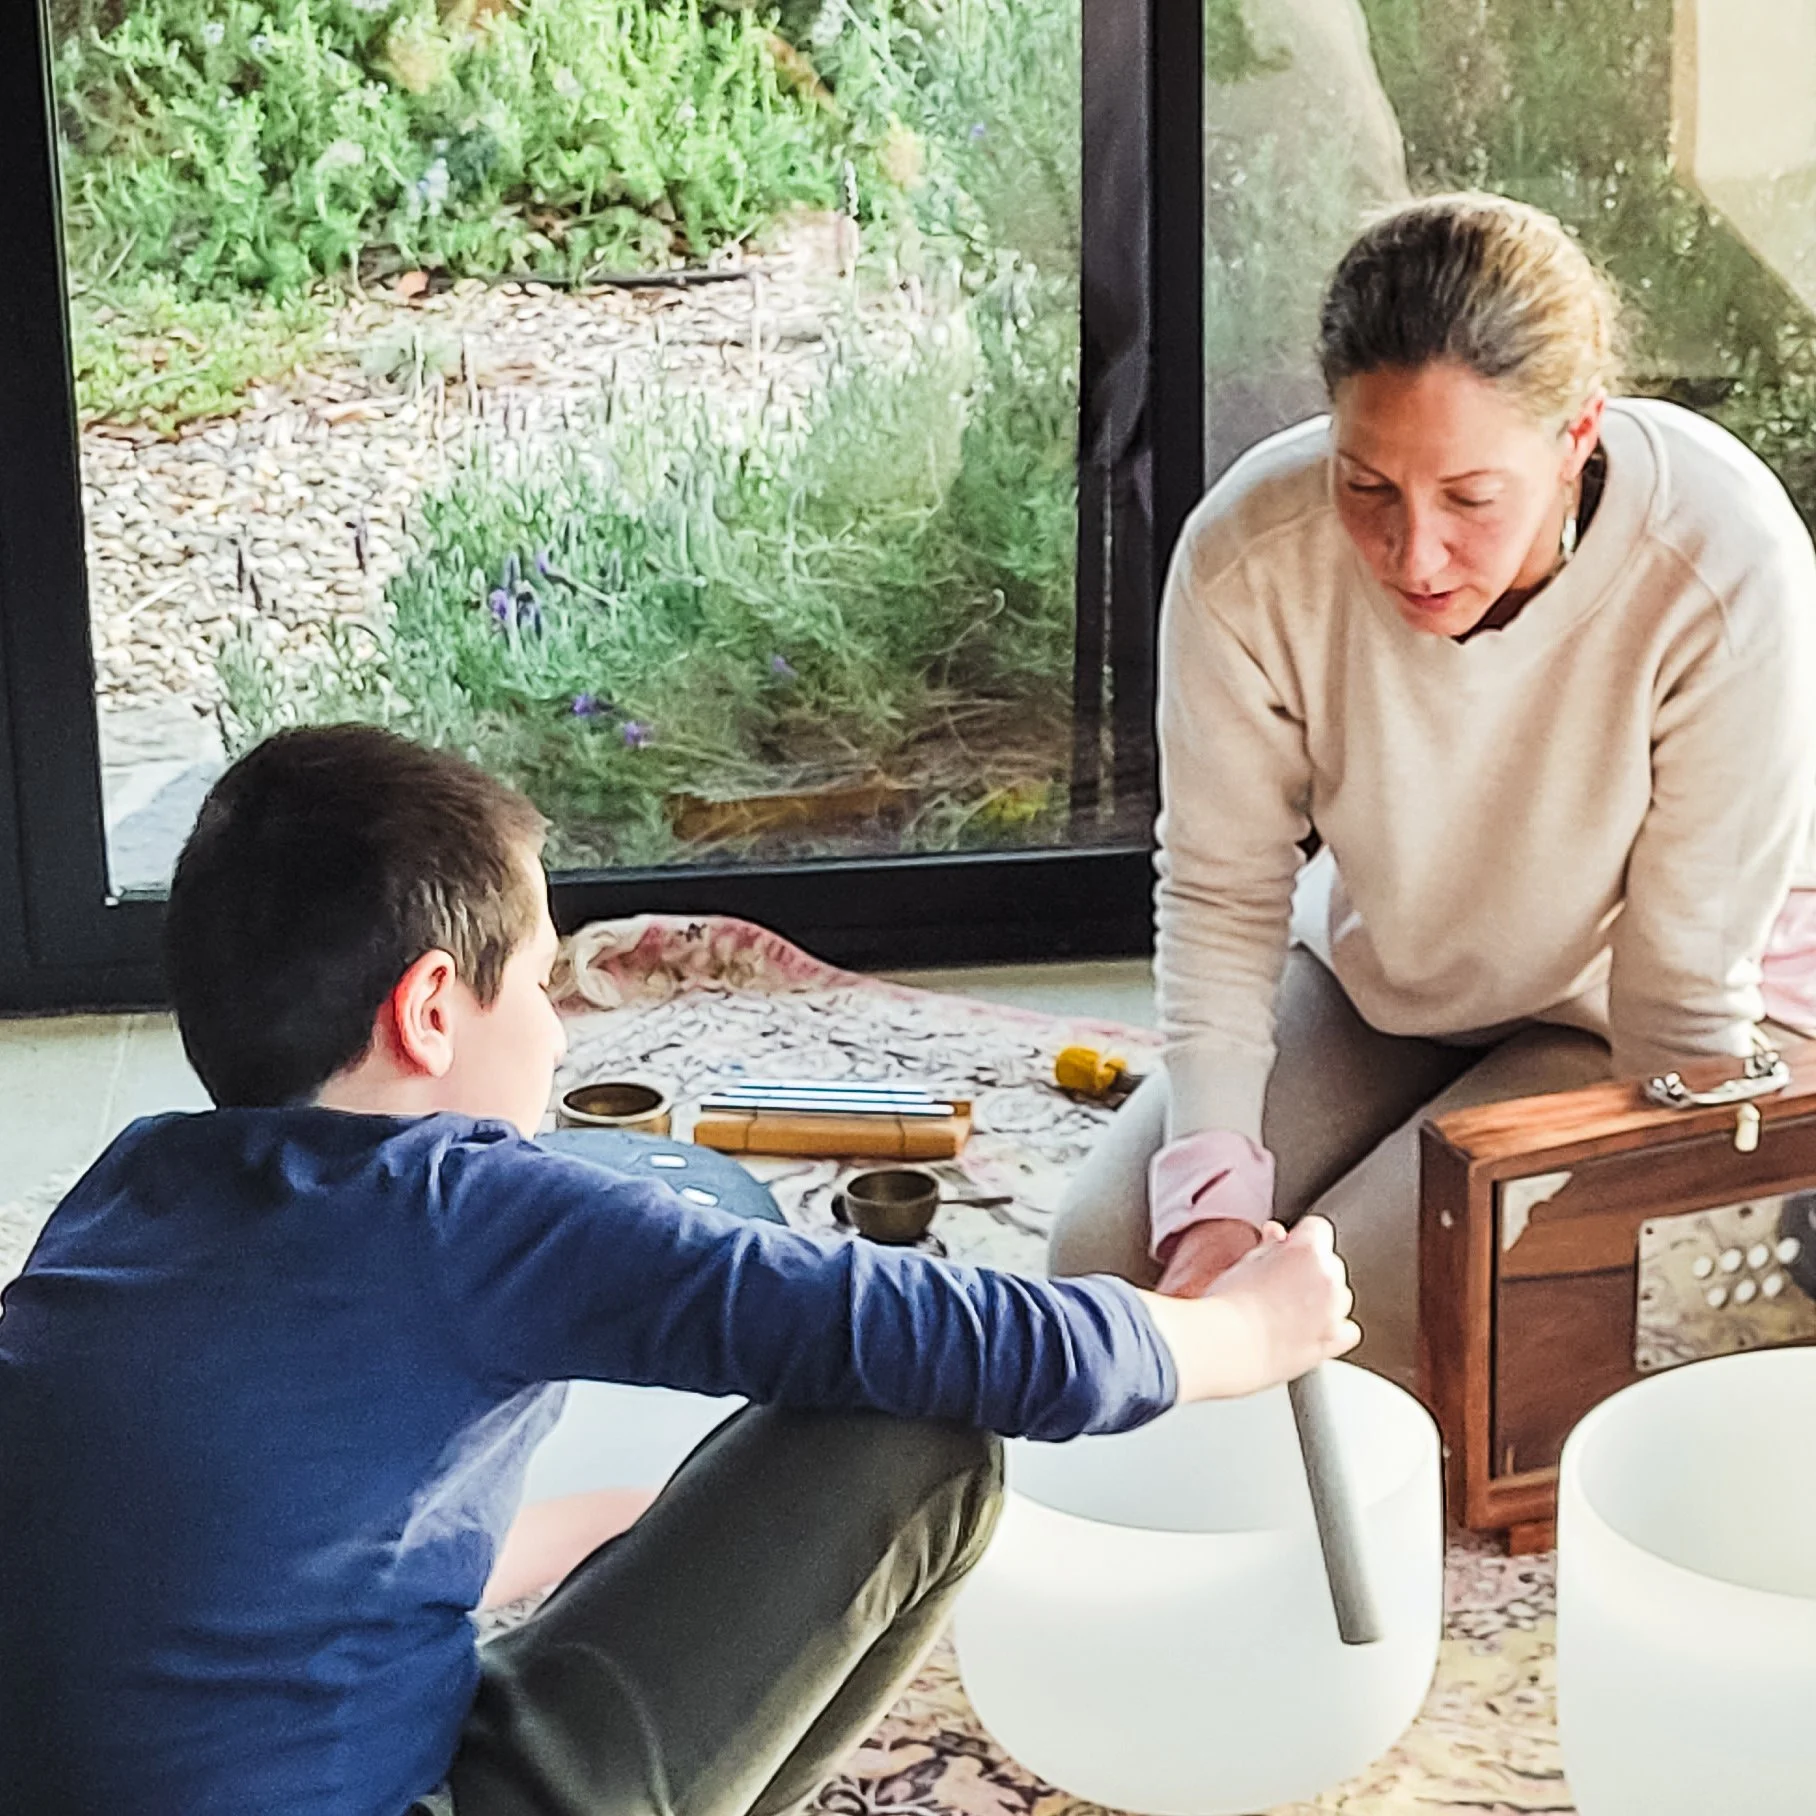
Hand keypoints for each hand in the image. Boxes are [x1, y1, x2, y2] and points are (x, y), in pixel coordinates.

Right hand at [1138, 1216, 1359, 1401]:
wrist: (1228, 1345)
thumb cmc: (1229, 1304)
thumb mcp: (1245, 1261)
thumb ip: (1270, 1244)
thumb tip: (1278, 1235)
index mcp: (1307, 1249)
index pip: (1317, 1228)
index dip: (1298, 1237)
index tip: (1283, 1249)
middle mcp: (1328, 1276)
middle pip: (1330, 1262)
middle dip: (1309, 1269)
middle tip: (1276, 1284)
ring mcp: (1334, 1310)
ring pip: (1340, 1295)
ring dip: (1322, 1298)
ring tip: (1285, 1311)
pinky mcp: (1333, 1340)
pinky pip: (1347, 1329)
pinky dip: (1333, 1328)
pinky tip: (1308, 1331)